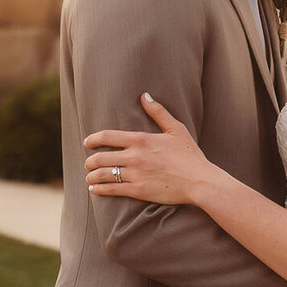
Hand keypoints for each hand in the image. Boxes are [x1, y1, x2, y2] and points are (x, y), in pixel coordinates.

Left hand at [84, 93, 211, 207]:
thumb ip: (158, 112)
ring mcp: (135, 174)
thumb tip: (145, 95)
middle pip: (100, 157)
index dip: (93, 139)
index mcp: (141, 139)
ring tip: (90, 178)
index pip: (107, 136)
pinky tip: (94, 189)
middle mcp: (135, 156)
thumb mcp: (176, 129)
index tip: (87, 142)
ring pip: (103, 174)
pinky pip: (112, 189)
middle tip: (88, 164)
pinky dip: (99, 189)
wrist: (199, 181)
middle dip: (90, 161)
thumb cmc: (190, 155)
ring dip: (92, 176)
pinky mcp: (138, 190)